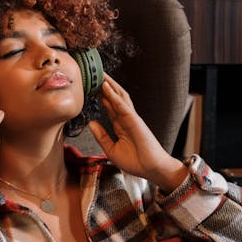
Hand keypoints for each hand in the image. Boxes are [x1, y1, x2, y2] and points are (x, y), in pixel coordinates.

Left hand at [88, 74, 186, 192]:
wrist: (151, 169)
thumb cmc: (135, 162)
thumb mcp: (111, 150)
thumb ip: (101, 136)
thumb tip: (90, 123)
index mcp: (121, 125)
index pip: (109, 106)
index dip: (100, 95)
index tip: (90, 86)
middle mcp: (126, 118)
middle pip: (114, 97)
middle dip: (104, 85)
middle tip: (93, 73)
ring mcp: (131, 118)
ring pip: (119, 96)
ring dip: (109, 84)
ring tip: (99, 73)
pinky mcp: (135, 121)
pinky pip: (122, 105)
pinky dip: (114, 95)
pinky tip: (106, 87)